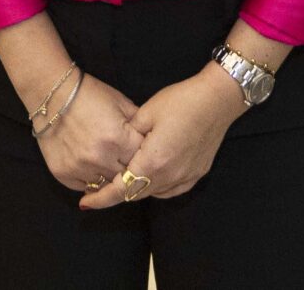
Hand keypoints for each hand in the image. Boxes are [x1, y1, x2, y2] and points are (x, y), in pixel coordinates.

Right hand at [33, 72, 147, 196]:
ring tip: (111, 164)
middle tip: (128, 161)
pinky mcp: (63, 174)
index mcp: (118, 138)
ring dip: (111, 177)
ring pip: (106, 186)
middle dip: (130, 170)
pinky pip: (85, 187)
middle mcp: (100, 157)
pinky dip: (91, 180)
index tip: (144, 152)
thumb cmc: (89, 94)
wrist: (51, 94)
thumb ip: (139, 123)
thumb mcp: (120, 102)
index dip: (145, 155)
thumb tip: (153, 139)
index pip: (143, 159)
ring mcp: (80, 168)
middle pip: (126, 177)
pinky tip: (93, 167)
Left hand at [82, 67, 245, 207]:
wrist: (218, 99)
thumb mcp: (147, 112)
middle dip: (117, 192)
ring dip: (138, 188)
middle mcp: (169, 176)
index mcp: (153, 162)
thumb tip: (116, 147)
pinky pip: (170, 189)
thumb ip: (127, 135)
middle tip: (99, 186)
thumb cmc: (181, 101)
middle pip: (136, 193)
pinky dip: (157, 186)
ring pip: (153, 193)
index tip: (84, 203)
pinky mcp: (196, 174)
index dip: (101, 199)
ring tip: (124, 178)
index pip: (121, 190)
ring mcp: (185, 177)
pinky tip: (152, 175)